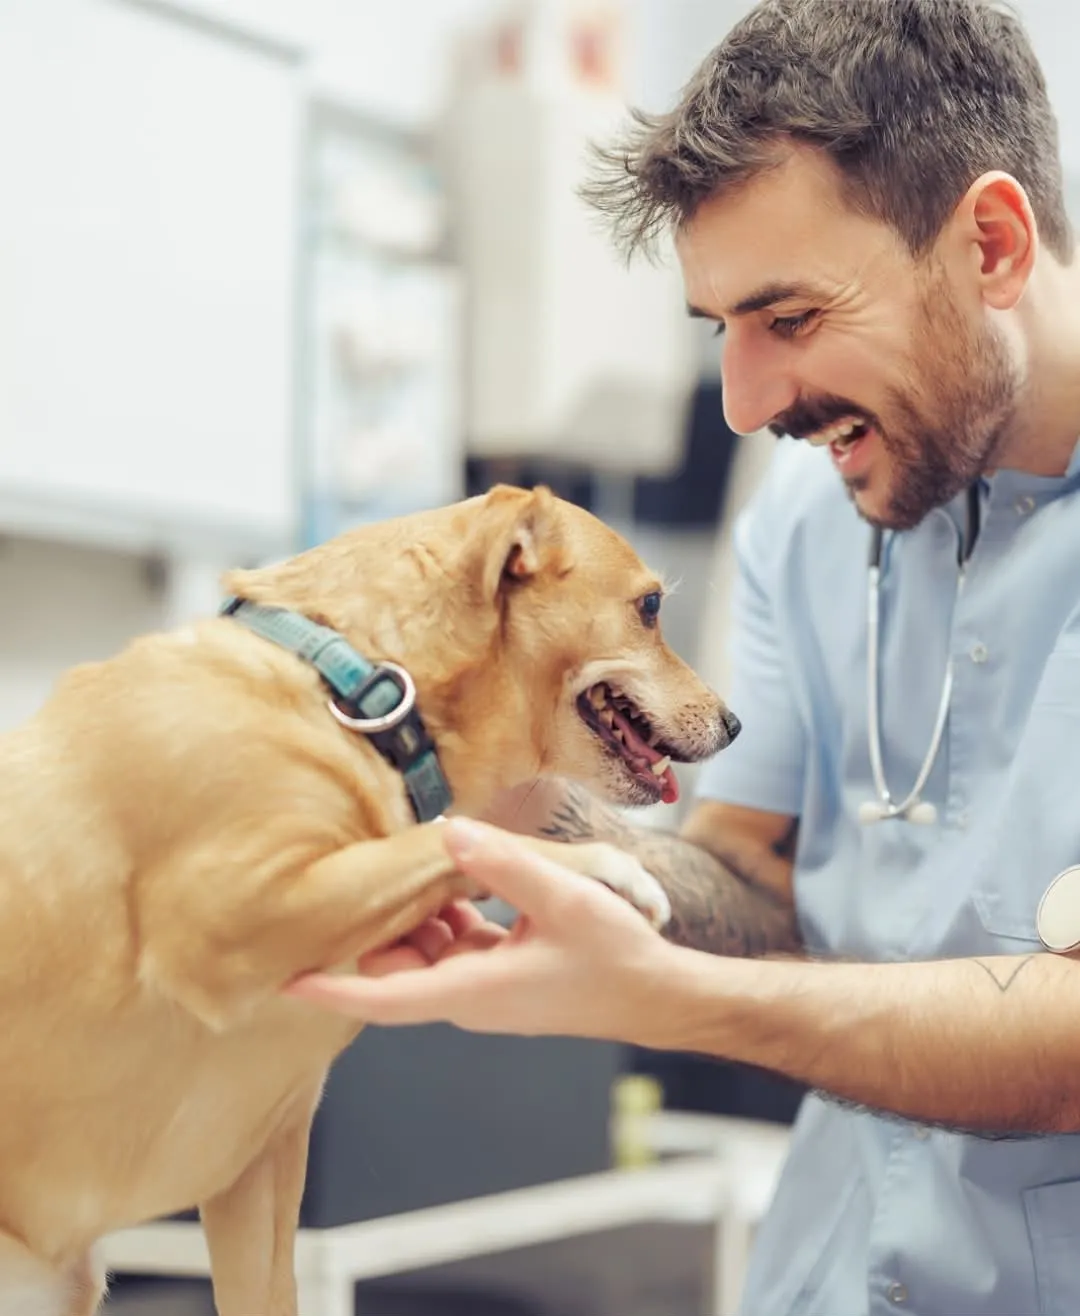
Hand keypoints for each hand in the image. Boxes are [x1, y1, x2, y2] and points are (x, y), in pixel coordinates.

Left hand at [284, 818, 677, 1042]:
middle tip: (376, 870)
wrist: (656, 994)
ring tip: (427, 862)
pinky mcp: (499, 975)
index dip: (329, 991)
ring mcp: (483, 988)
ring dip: (418, 914)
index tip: (283, 979)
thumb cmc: (615, 957)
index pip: (382, 999)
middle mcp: (468, 997)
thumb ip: (505, 865)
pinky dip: (449, 915)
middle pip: (396, 967)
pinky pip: (454, 945)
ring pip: (424, 953)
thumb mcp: (563, 901)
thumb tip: (449, 832)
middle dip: (380, 924)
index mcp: (471, 991)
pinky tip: (465, 875)